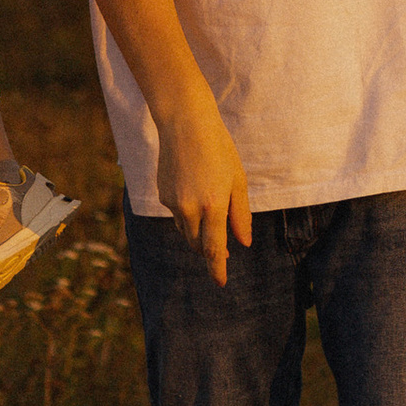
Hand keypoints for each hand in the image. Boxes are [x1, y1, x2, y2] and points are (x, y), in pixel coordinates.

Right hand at [155, 88, 250, 289]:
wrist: (184, 123)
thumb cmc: (218, 148)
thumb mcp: (237, 180)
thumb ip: (240, 215)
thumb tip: (243, 243)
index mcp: (213, 205)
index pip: (214, 249)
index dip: (217, 269)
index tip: (221, 283)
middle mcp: (190, 208)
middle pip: (198, 244)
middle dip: (209, 251)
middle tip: (224, 253)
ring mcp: (173, 202)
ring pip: (186, 231)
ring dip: (199, 233)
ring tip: (211, 214)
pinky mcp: (162, 195)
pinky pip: (177, 214)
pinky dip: (188, 214)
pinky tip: (195, 192)